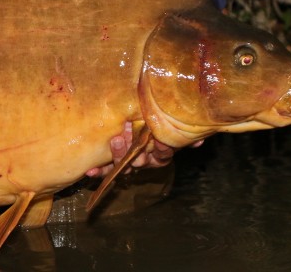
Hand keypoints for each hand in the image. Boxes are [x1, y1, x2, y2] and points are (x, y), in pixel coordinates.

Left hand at [84, 121, 201, 177]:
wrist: (136, 119)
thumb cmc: (156, 119)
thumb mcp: (170, 123)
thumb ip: (183, 132)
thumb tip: (200, 142)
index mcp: (159, 153)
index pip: (163, 155)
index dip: (163, 149)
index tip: (160, 140)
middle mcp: (145, 160)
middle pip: (141, 160)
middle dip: (134, 149)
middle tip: (125, 133)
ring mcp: (130, 162)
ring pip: (125, 164)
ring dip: (118, 154)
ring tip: (115, 140)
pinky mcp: (114, 163)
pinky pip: (107, 170)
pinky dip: (99, 171)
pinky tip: (90, 171)